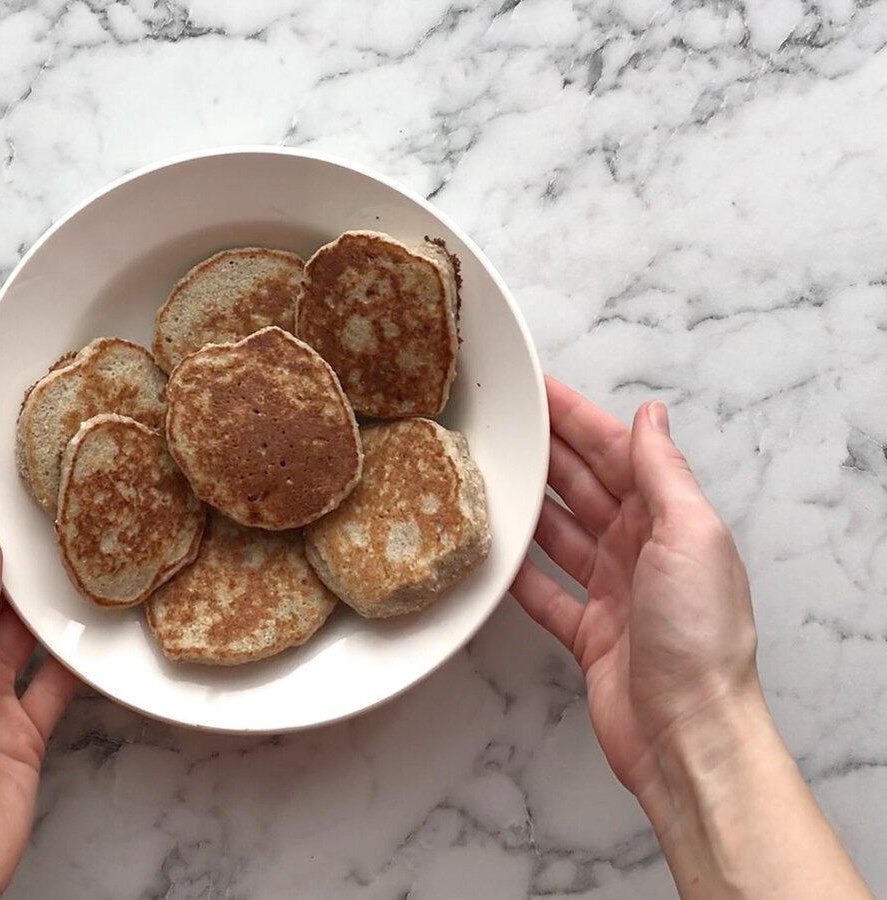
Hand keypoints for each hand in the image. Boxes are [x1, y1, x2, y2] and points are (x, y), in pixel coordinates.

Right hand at [512, 378, 870, 897]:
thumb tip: (650, 416)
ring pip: (561, 533)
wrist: (687, 731)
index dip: (578, 418)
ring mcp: (613, 590)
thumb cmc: (698, 635)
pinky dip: (519, 573)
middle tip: (502, 424)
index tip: (540, 390)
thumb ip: (663, 473)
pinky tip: (491, 552)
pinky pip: (544, 591)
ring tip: (487, 476)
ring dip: (529, 505)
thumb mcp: (689, 534)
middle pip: (584, 486)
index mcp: (671, 520)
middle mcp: (642, 549)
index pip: (617, 452)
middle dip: (547, 452)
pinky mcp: (588, 631)